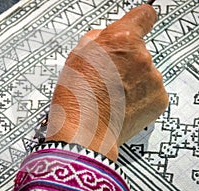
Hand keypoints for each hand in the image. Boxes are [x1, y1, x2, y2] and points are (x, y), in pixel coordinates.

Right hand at [45, 4, 168, 160]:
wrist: (85, 133)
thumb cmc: (76, 99)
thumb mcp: (75, 57)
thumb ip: (96, 39)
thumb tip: (105, 38)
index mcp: (121, 40)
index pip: (144, 15)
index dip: (137, 20)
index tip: (137, 24)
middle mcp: (142, 57)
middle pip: (139, 49)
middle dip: (125, 58)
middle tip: (106, 75)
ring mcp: (153, 79)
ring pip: (144, 70)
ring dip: (132, 78)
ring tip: (111, 94)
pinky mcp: (159, 99)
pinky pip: (150, 89)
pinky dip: (139, 95)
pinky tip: (121, 104)